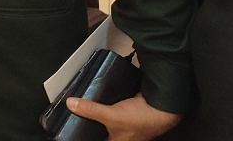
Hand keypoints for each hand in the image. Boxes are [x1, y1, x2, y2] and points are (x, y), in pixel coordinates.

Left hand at [66, 93, 180, 140]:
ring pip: (104, 119)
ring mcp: (123, 123)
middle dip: (87, 121)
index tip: (70, 128)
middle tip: (72, 113)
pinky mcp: (126, 111)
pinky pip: (110, 109)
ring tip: (80, 104)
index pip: (94, 140)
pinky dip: (104, 104)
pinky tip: (96, 97)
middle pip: (98, 130)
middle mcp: (120, 135)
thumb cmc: (142, 119)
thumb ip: (91, 111)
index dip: (84, 136)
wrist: (163, 106)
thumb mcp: (113, 116)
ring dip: (95, 112)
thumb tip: (70, 104)